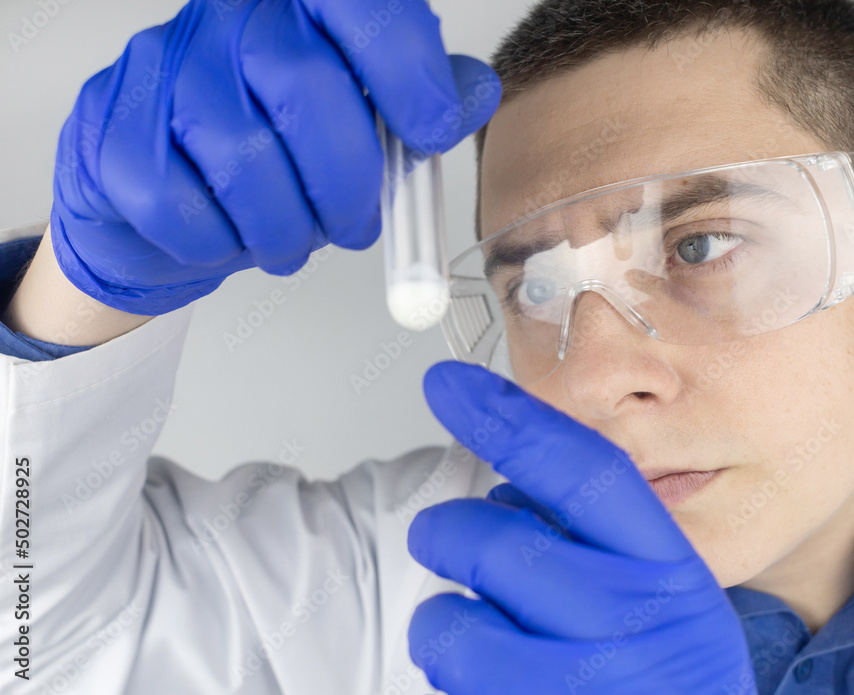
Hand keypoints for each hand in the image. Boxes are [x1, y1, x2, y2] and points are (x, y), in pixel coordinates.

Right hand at [50, 0, 498, 314]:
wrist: (162, 199)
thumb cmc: (270, 157)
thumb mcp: (358, 124)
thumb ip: (417, 102)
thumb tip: (470, 94)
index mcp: (301, 7)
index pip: (364, 6)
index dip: (410, 75)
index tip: (430, 134)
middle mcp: (228, 19)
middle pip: (310, 92)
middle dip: (349, 186)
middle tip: (353, 224)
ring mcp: (161, 67)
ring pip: (246, 162)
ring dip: (287, 230)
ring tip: (293, 240)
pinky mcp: (110, 129)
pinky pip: (180, 207)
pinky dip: (220, 245)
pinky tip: (228, 238)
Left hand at [406, 362, 757, 694]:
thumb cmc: (669, 671)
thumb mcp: (669, 593)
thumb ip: (604, 535)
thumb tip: (510, 490)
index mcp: (668, 566)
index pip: (584, 470)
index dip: (510, 419)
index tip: (452, 385)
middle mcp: (631, 621)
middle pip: (498, 545)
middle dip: (446, 531)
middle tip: (443, 536)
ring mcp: (587, 681)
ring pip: (457, 619)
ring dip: (442, 610)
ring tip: (471, 617)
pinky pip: (454, 672)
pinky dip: (448, 656)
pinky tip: (482, 662)